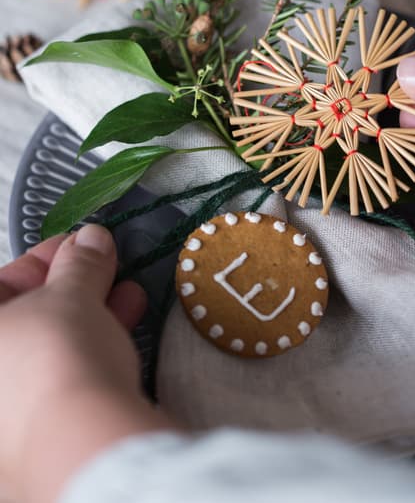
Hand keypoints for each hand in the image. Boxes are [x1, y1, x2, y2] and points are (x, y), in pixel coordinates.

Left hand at [0, 226, 176, 502]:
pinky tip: (125, 334)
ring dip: (89, 319)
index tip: (79, 247)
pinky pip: (61, 383)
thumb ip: (80, 263)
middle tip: (105, 270)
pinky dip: (89, 356)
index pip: (1, 285)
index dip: (44, 259)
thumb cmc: (54, 361)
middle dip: (72, 290)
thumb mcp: (73, 293)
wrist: (83, 446)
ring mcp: (5, 418)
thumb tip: (89, 240)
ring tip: (129, 298)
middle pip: (24, 321)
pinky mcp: (36, 442)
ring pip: (46, 353)